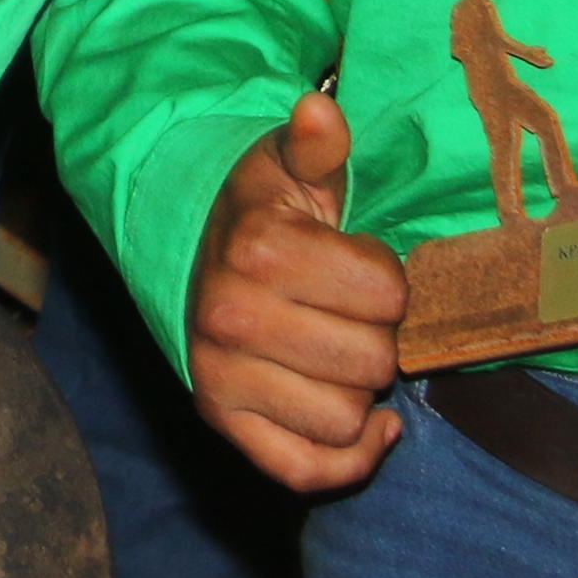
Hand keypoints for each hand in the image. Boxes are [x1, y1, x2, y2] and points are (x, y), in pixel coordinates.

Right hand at [185, 95, 408, 490]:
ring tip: (334, 352)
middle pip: (374, 361)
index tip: (356, 265)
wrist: (190, 259)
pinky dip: (349, 455)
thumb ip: (316, 145)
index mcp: (257, 249)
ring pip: (349, 418)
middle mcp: (231, 316)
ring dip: (357, 391)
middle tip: (347, 314)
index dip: (386, 281)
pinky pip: (309, 469)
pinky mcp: (221, 423)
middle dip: (375, 337)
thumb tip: (321, 108)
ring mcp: (221, 376)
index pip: (387, 293)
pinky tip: (360, 420)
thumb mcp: (288, 170)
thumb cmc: (259, 214)